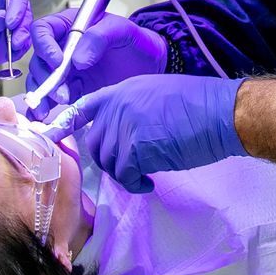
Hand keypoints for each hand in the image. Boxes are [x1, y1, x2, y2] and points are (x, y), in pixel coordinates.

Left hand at [0, 0, 32, 66]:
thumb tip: (5, 17)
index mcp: (2, 0)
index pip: (18, 0)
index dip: (17, 10)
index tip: (10, 23)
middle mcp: (11, 13)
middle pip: (27, 16)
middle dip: (23, 28)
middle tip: (15, 38)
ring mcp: (14, 29)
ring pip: (28, 32)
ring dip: (23, 40)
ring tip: (13, 46)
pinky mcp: (14, 43)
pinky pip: (23, 47)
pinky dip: (20, 51)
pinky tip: (11, 52)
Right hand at [28, 9, 167, 99]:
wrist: (150, 66)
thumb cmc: (136, 42)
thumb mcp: (123, 31)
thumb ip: (100, 37)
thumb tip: (77, 60)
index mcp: (70, 26)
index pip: (43, 30)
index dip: (44, 45)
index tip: (59, 62)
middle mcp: (62, 47)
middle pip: (39, 59)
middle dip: (45, 77)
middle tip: (62, 92)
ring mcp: (65, 70)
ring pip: (40, 80)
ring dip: (43, 94)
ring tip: (53, 107)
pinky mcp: (70, 90)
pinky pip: (51, 98)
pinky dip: (45, 107)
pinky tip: (45, 116)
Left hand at [62, 74, 243, 192]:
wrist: (222, 113)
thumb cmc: (201, 106)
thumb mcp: (158, 96)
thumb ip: (133, 110)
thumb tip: (121, 134)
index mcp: (123, 90)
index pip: (84, 106)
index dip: (67, 124)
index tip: (53, 136)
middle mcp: (118, 105)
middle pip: (96, 143)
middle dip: (110, 160)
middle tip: (131, 168)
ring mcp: (125, 125)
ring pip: (109, 162)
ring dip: (125, 175)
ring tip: (145, 176)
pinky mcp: (136, 148)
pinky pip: (125, 175)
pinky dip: (136, 184)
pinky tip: (150, 182)